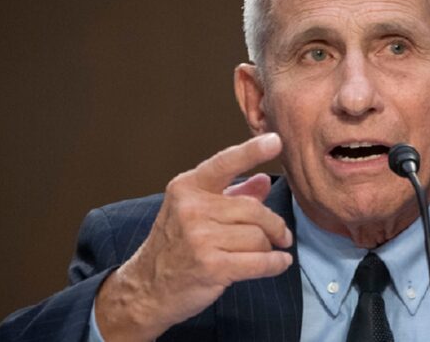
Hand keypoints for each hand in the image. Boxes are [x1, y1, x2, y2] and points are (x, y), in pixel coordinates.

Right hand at [95, 133, 293, 340]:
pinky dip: (275, 263)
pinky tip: (280, 262)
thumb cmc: (175, 247)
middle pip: (254, 210)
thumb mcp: (195, 212)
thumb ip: (232, 194)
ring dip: (269, 247)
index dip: (252, 151)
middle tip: (282, 235)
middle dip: (274, 225)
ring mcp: (200, 238)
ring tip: (268, 251)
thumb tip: (263, 181)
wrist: (146, 289)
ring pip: (258, 236)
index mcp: (187, 188)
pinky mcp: (211, 266)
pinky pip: (259, 261)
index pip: (225, 163)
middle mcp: (191, 209)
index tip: (276, 141)